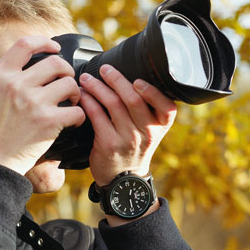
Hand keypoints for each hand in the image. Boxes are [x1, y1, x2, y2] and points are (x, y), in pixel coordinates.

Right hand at [0, 36, 85, 174]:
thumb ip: (5, 79)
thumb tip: (24, 63)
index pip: (24, 44)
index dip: (44, 41)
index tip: (56, 47)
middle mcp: (16, 85)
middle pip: (55, 62)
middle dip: (67, 71)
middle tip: (67, 83)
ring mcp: (33, 102)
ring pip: (70, 84)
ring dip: (76, 93)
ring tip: (72, 102)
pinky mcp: (48, 121)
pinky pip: (77, 110)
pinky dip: (80, 115)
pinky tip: (74, 120)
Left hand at [78, 64, 176, 186]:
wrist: (123, 179)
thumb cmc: (135, 148)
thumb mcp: (151, 131)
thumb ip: (148, 108)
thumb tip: (129, 75)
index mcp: (160, 126)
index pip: (166, 106)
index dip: (152, 91)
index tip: (137, 79)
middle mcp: (147, 132)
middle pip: (134, 99)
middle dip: (116, 80)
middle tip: (105, 69)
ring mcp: (128, 139)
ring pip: (113, 104)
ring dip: (98, 87)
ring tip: (87, 79)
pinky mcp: (109, 144)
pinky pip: (97, 115)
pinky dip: (89, 101)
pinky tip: (83, 95)